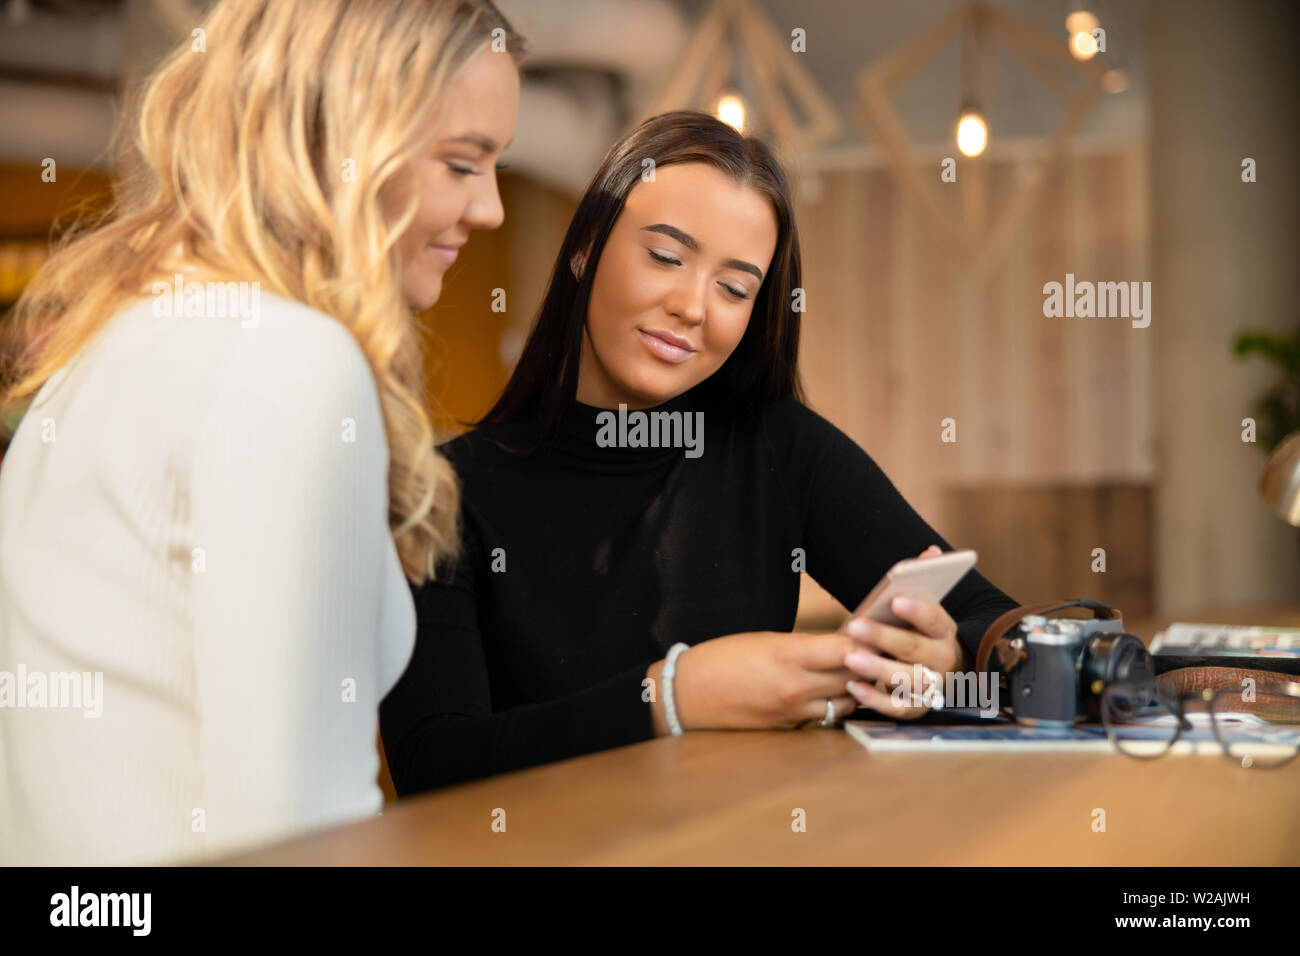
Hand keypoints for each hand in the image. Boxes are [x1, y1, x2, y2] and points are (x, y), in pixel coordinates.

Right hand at [648, 630, 859, 733]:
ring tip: (858, 674)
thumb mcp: (764, 640)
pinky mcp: (789, 728)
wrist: (687, 695)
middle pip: (854, 677)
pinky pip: (826, 717)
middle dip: (868, 664)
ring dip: (856, 688)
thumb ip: (804, 644)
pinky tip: (834, 693)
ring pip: (847, 702)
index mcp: (787, 656)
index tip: (872, 633)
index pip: (846, 649)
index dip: (864, 641)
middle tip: (876, 652)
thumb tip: (841, 643)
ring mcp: (794, 711)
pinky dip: (836, 705)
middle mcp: (795, 687)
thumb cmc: (723, 658)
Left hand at [841, 544, 961, 719]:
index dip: (916, 610)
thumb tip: (932, 552)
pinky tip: (853, 686)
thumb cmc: (921, 635)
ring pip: (908, 680)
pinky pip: (898, 708)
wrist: (941, 673)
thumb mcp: (925, 610)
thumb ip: (925, 582)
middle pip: (915, 649)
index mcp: (944, 631)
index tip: (895, 599)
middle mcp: (943, 660)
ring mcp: (932, 687)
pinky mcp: (917, 709)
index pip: (934, 619)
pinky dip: (876, 700)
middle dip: (884, 637)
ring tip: (850, 658)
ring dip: (878, 669)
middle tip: (855, 626)